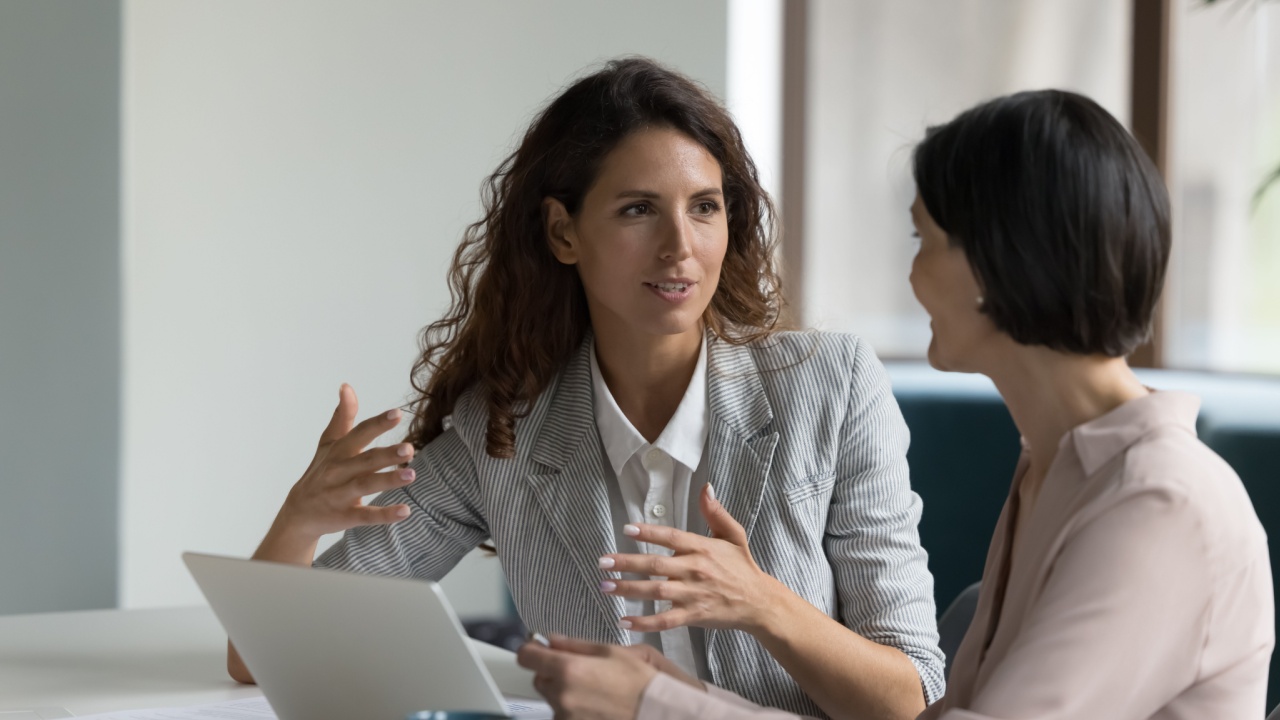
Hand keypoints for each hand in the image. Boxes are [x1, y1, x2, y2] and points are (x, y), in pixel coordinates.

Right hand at [272, 384, 416, 542]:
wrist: (298, 513)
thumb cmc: (320, 472)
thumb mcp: (329, 444)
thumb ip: (342, 417)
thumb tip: (346, 386)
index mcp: (339, 451)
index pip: (359, 434)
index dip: (378, 424)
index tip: (397, 413)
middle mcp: (338, 471)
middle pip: (365, 460)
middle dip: (387, 454)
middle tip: (410, 448)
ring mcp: (340, 495)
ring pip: (365, 485)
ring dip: (388, 480)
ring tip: (412, 475)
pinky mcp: (345, 516)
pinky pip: (366, 516)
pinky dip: (385, 514)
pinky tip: (405, 511)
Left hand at [517, 634, 700, 719]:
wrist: (655, 711)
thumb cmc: (640, 683)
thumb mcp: (610, 652)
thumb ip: (575, 645)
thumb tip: (552, 640)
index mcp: (568, 669)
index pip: (526, 657)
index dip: (532, 650)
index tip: (538, 649)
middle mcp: (562, 695)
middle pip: (539, 678)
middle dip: (553, 671)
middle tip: (579, 670)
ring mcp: (566, 716)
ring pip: (552, 698)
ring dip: (564, 692)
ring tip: (594, 691)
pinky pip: (563, 715)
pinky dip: (573, 709)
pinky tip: (595, 705)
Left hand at [599, 485, 785, 634]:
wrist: (759, 602)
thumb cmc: (743, 568)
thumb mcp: (734, 535)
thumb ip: (716, 513)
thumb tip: (706, 487)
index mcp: (702, 548)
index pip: (671, 537)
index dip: (648, 533)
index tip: (626, 529)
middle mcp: (695, 570)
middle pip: (656, 565)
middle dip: (626, 563)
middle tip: (602, 562)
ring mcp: (693, 594)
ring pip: (656, 591)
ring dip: (628, 590)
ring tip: (605, 586)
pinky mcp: (693, 615)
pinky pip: (665, 620)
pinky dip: (644, 622)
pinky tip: (624, 621)